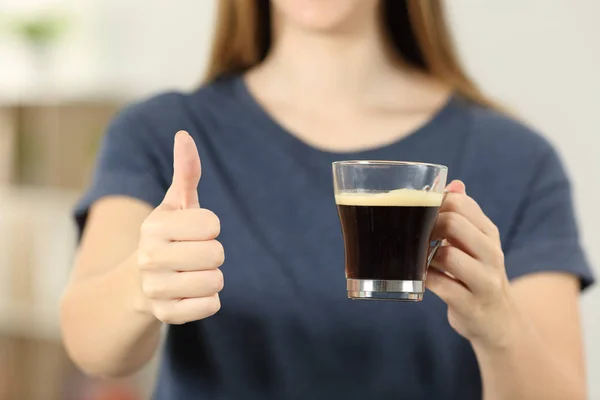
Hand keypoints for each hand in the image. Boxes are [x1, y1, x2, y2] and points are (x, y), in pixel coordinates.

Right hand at [136, 131, 223, 324]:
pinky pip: (211, 306)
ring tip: (191, 274)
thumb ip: (185, 172)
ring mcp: (156, 289)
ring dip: (212, 277)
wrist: (137, 285)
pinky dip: (208, 300)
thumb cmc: (167, 237)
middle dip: (212, 253)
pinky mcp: (166, 315)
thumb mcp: (175, 204)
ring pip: (216, 281)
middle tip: (192, 255)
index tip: (192, 232)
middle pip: (216, 253)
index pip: (212, 224)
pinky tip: (189, 294)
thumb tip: (184, 135)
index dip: (209, 228)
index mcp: (154, 226)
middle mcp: (150, 257)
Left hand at [426, 180, 522, 347]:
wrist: (500, 322)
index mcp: (489, 233)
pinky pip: (440, 285)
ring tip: (419, 258)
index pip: (462, 203)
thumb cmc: (478, 275)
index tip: (419, 214)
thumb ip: (463, 215)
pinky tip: (420, 277)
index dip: (434, 204)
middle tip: (415, 235)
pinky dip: (424, 279)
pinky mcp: (470, 305)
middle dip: (428, 227)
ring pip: (447, 255)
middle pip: (453, 224)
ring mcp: (483, 281)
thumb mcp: (477, 243)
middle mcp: (491, 254)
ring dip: (425, 255)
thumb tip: (452, 183)